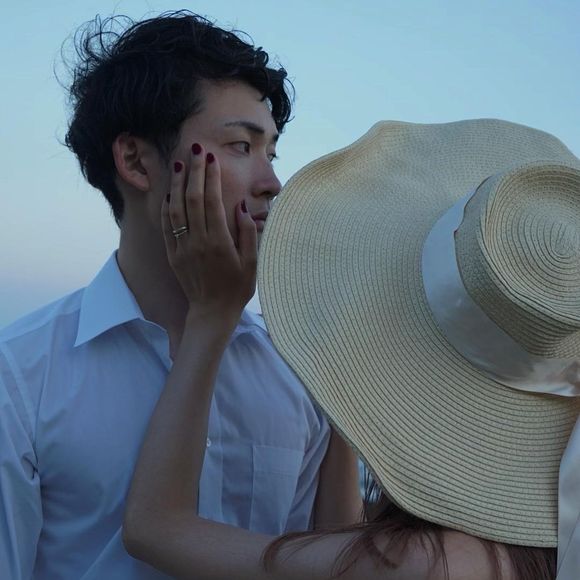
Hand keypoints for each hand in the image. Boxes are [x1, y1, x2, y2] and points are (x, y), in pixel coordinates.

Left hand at [162, 144, 256, 320]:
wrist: (212, 312)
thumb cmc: (237, 288)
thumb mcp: (251, 262)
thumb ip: (248, 233)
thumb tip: (241, 206)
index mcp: (219, 242)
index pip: (212, 201)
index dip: (211, 177)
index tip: (212, 158)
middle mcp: (198, 241)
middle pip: (193, 198)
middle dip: (195, 171)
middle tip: (196, 150)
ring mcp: (182, 247)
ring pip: (176, 208)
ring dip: (178, 183)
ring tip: (180, 163)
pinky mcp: (173, 254)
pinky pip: (167, 225)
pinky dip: (167, 206)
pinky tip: (171, 191)